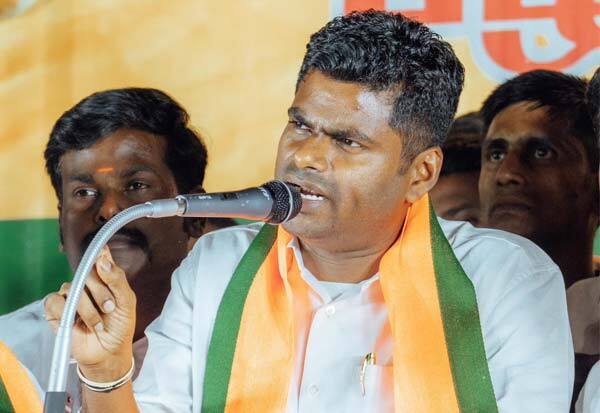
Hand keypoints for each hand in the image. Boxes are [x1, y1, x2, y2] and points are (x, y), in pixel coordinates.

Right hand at [45, 247, 135, 379]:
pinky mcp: (55, 310)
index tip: (101, 251)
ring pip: (71, 288)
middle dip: (100, 292)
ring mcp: (70, 296)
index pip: (100, 259)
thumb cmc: (119, 327)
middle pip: (87, 274)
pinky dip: (67, 312)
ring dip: (87, 308)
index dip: (99, 253)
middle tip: (109, 308)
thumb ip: (117, 279)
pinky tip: (78, 323)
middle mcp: (86, 284)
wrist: (109, 353)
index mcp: (104, 278)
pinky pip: (54, 301)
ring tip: (97, 323)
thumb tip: (103, 259)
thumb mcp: (126, 303)